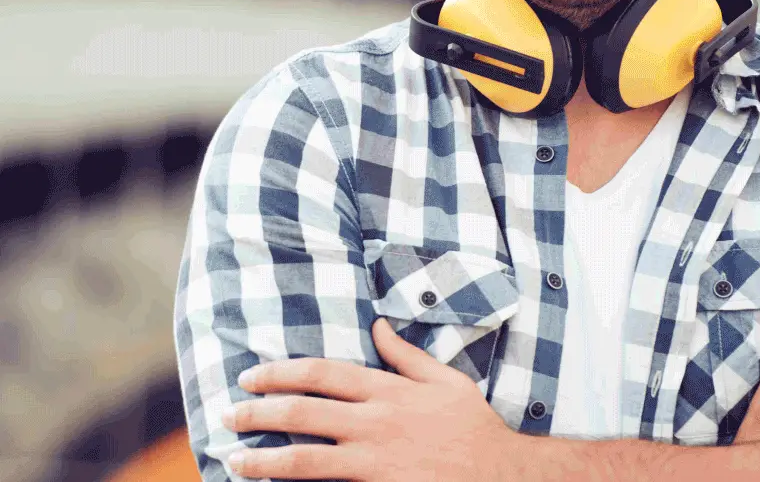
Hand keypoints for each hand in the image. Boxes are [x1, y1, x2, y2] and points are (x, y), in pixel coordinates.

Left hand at [221, 317, 518, 480]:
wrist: (500, 475)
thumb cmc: (473, 427)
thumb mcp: (446, 380)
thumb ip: (406, 355)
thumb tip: (377, 325)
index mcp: (388, 390)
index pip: (321, 374)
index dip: (279, 372)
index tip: (251, 376)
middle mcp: (375, 423)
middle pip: (302, 411)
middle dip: (257, 411)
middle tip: (227, 415)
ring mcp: (374, 461)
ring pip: (303, 458)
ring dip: (262, 457)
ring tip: (233, 458)